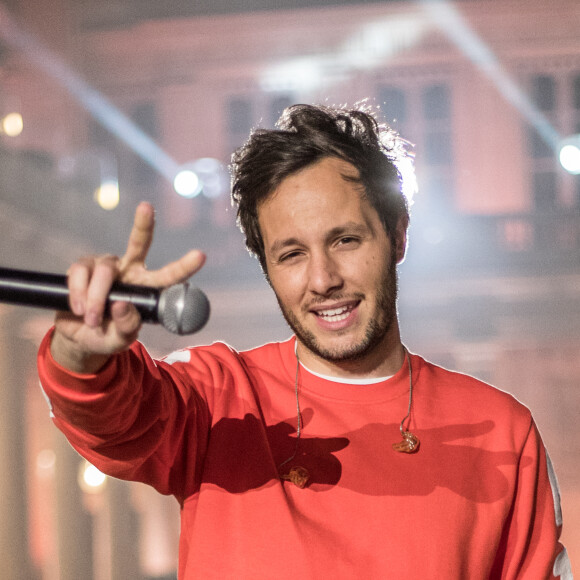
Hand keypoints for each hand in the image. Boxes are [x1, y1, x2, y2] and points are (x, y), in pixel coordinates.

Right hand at [51, 202, 205, 372]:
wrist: (78, 337)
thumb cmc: (106, 335)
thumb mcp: (120, 339)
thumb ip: (126, 327)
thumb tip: (122, 305)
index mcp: (147, 287)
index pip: (168, 275)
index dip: (184, 265)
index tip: (201, 255)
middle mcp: (129, 270)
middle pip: (139, 242)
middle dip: (143, 224)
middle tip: (147, 208)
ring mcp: (105, 266)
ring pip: (104, 271)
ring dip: (97, 298)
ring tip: (92, 319)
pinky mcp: (82, 267)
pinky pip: (80, 274)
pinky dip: (79, 294)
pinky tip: (78, 307)